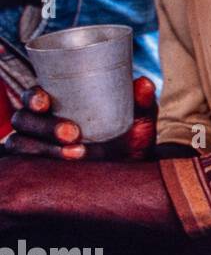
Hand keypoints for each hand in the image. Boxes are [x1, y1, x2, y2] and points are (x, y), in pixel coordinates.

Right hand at [2, 77, 156, 160]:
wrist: (130, 171)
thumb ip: (141, 102)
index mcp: (59, 103)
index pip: (34, 96)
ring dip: (45, 148)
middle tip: (72, 134)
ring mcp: (35, 145)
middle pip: (24, 119)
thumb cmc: (128, 138)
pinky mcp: (35, 167)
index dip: (34, 97)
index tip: (44, 102)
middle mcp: (40, 122)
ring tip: (75, 153)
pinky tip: (63, 167)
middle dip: (45, 126)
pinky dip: (41, 163)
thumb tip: (144, 83)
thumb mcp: (138, 119)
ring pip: (22, 142)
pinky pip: (25, 165)